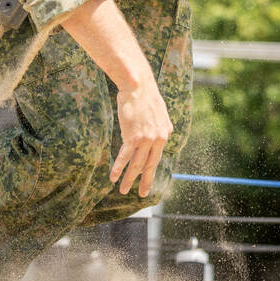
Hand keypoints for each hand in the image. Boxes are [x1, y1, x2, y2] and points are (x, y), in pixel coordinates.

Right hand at [110, 80, 173, 196]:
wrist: (138, 86)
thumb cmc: (146, 97)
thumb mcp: (160, 112)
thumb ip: (163, 125)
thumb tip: (167, 132)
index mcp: (165, 134)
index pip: (156, 157)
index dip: (150, 169)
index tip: (146, 178)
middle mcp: (158, 139)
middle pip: (149, 165)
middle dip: (145, 181)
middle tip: (142, 194)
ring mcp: (146, 139)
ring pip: (136, 164)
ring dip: (128, 179)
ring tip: (123, 190)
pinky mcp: (133, 136)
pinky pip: (125, 156)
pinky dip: (118, 168)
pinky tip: (112, 177)